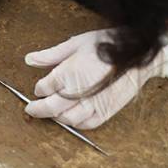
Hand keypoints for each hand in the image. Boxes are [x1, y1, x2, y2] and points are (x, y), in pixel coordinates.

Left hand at [23, 28, 167, 129]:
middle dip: (38, 109)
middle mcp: (78, 92)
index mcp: (68, 73)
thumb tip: (29, 59)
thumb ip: (51, 55)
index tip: (40, 88)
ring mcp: (93, 104)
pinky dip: (76, 123)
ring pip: (67, 119)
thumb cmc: (107, 45)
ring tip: (51, 112)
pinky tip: (72, 117)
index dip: (39, 88)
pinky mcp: (106, 112)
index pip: (45, 87)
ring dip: (56, 117)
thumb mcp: (75, 43)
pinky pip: (86, 124)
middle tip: (31, 109)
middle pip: (51, 107)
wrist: (138, 54)